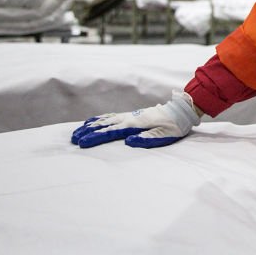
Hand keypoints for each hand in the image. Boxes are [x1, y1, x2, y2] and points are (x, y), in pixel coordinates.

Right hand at [70, 90, 200, 148]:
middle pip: (105, 125)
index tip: (83, 142)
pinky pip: (112, 116)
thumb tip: (128, 141)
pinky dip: (100, 118)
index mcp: (137, 124)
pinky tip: (93, 122)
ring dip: (91, 125)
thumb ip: (147, 138)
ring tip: (77, 131)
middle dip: (88, 132)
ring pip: (106, 119)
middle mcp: (131, 117)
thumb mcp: (165, 135)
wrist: (182, 111)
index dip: (96, 137)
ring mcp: (131, 115)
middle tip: (73, 139)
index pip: (112, 131)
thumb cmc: (175, 126)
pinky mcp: (133, 115)